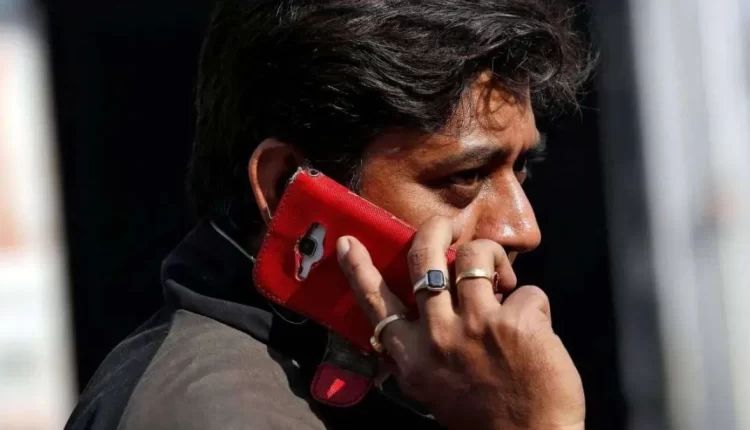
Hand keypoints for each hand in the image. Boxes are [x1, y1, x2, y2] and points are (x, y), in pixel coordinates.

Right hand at [336, 216, 584, 429]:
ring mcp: (476, 325)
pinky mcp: (516, 321)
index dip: (359, 269)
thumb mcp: (433, 386)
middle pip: (424, 257)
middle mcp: (437, 335)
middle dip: (436, 231)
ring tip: (502, 281)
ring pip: (476, 256)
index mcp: (413, 356)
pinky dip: (532, 305)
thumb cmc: (482, 417)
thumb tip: (428, 307)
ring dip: (493, 260)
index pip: (377, 303)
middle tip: (447, 229)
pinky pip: (526, 291)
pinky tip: (536, 330)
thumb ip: (424, 348)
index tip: (347, 242)